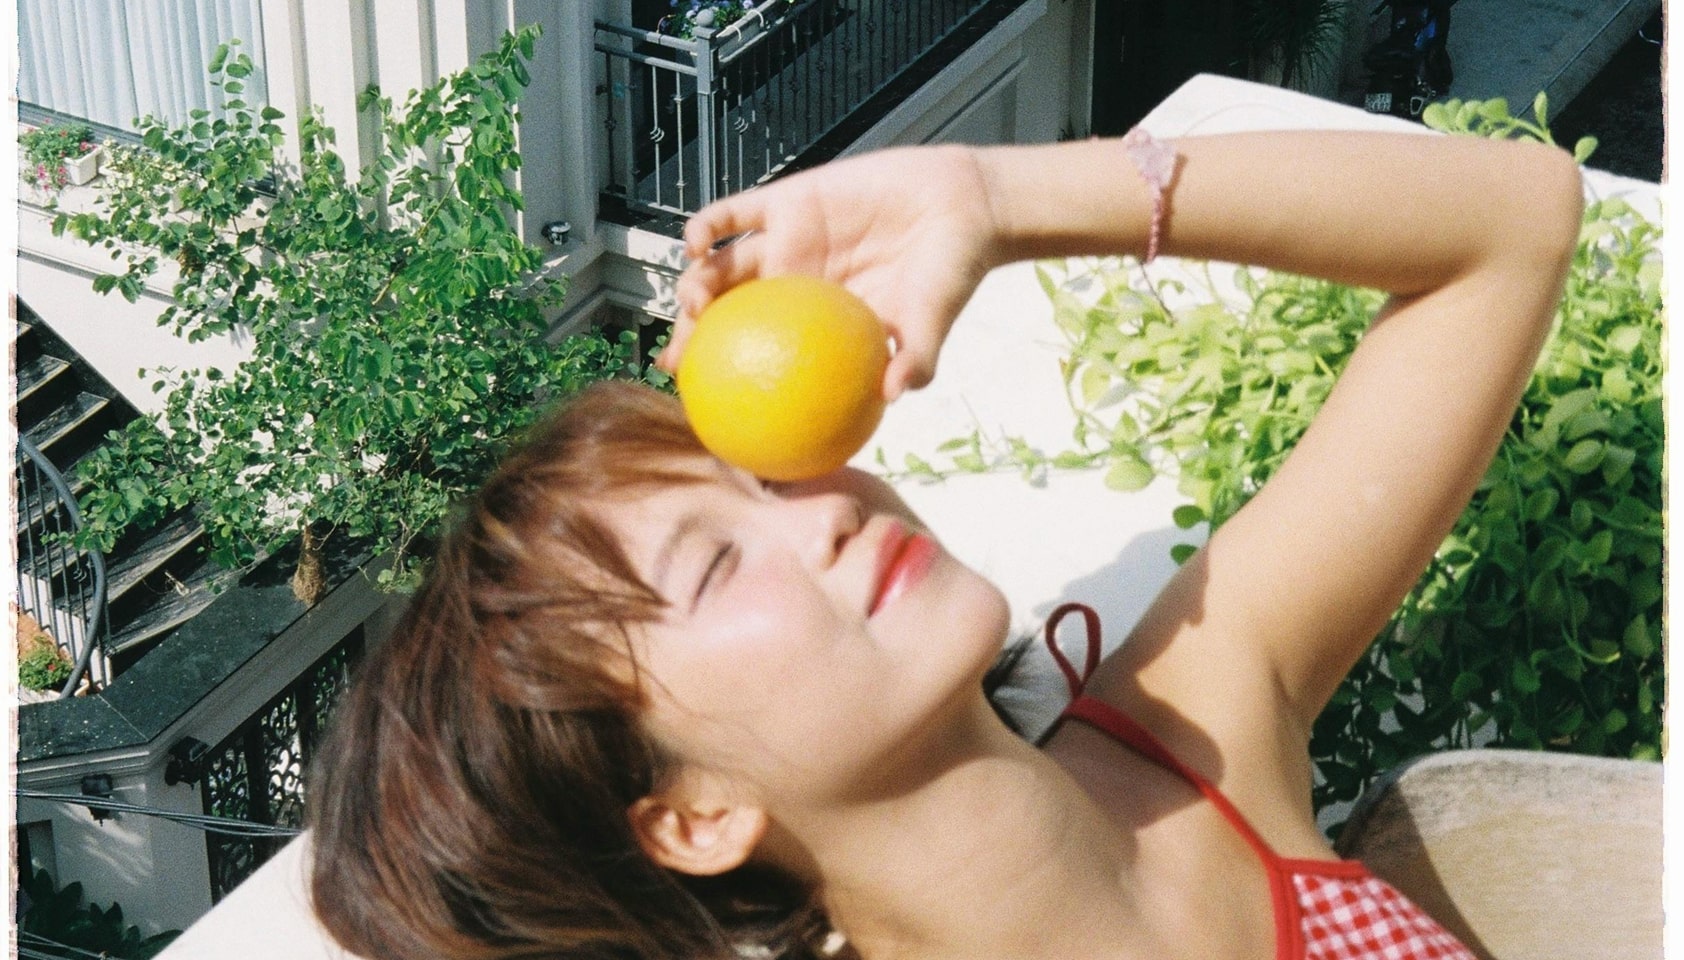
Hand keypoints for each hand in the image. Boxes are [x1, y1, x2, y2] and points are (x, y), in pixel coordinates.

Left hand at [661, 145, 1000, 399]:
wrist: (963, 204)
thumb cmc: (950, 269)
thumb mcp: (933, 320)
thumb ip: (916, 357)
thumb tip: (897, 394)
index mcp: (819, 322)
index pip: (762, 355)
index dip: (728, 378)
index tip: (705, 403)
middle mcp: (794, 284)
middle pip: (727, 315)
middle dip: (692, 338)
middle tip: (677, 359)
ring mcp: (787, 242)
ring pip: (722, 267)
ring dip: (695, 284)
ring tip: (694, 302)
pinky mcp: (788, 201)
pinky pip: (733, 213)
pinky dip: (706, 226)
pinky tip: (695, 243)